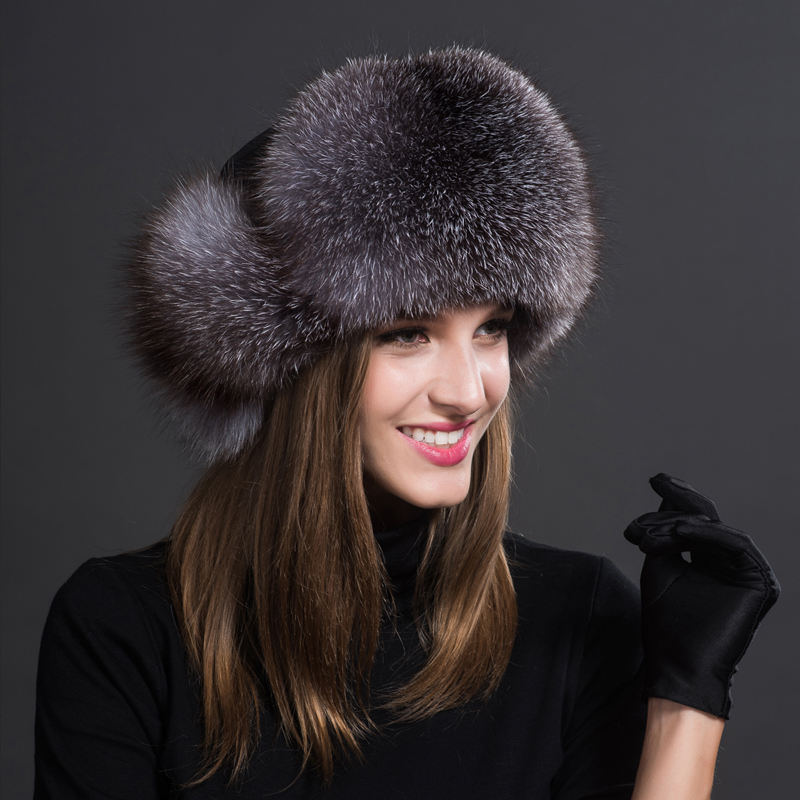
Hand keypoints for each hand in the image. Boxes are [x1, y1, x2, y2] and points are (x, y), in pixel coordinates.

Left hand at [624, 473, 779, 718]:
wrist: (676, 663)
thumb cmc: (665, 620)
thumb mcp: (660, 564)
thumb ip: (667, 532)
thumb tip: (669, 496)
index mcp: (710, 559)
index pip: (696, 519)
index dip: (677, 496)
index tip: (655, 478)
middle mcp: (732, 562)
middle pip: (705, 518)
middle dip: (674, 506)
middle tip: (646, 506)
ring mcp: (748, 571)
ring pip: (715, 528)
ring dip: (678, 526)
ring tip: (650, 537)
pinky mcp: (759, 581)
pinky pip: (735, 543)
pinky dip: (705, 533)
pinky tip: (679, 533)